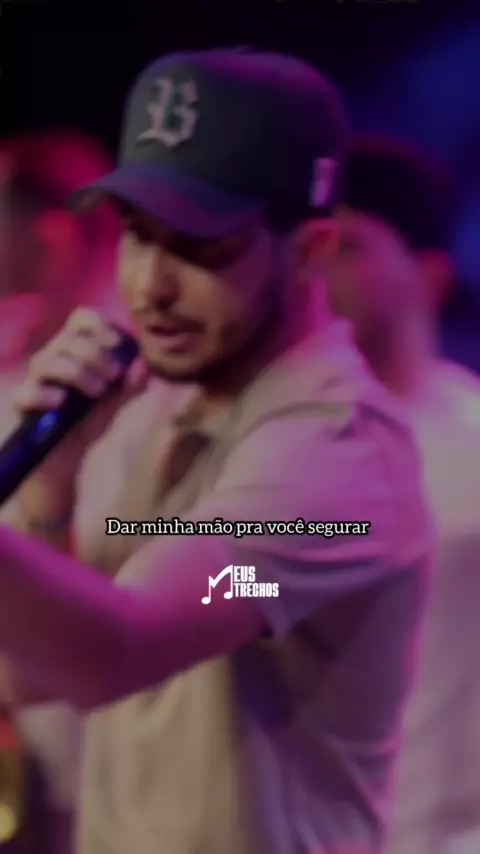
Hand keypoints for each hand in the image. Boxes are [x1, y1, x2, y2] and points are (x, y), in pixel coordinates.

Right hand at [12, 307, 143, 512]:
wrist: (71, 453)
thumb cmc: (93, 417)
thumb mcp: (119, 402)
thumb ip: (132, 385)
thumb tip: (142, 365)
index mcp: (77, 349)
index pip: (81, 318)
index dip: (100, 324)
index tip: (118, 343)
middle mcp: (54, 358)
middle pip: (66, 339)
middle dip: (95, 355)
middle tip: (113, 377)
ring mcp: (36, 380)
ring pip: (44, 361)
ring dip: (75, 372)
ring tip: (97, 392)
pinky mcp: (24, 404)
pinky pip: (25, 393)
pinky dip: (44, 394)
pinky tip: (63, 402)